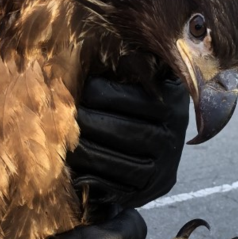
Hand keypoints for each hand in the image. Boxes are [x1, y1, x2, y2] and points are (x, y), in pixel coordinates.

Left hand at [69, 76, 188, 207]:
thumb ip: (128, 69)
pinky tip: (76, 169)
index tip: (80, 89)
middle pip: (124, 132)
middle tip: (63, 119)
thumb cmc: (139, 109)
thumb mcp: (144, 84)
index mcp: (173, 102)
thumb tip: (90, 49)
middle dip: (88, 124)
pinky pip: (119, 187)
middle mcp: (174, 136)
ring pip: (119, 162)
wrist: (158, 151)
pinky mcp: (152, 190)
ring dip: (86, 153)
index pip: (131, 98)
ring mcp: (165, 167)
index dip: (100, 94)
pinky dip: (94, 179)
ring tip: (64, 143)